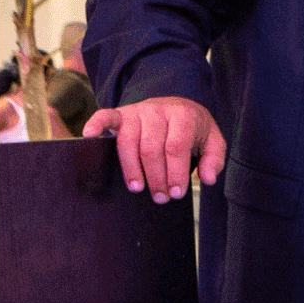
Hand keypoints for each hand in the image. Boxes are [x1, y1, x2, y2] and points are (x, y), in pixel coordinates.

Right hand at [101, 93, 224, 203]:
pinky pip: (105, 116)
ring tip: (137, 188)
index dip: (175, 173)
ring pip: (128, 141)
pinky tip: (89, 136)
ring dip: (131, 168)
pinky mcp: (121, 113)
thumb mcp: (213, 141)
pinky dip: (96, 124)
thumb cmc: (193, 128)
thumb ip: (213, 159)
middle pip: (152, 148)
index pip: (176, 148)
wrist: (178, 105)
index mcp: (184, 116)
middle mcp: (158, 111)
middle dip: (156, 177)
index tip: (176, 193)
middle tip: (160, 197)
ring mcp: (137, 111)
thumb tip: (208, 179)